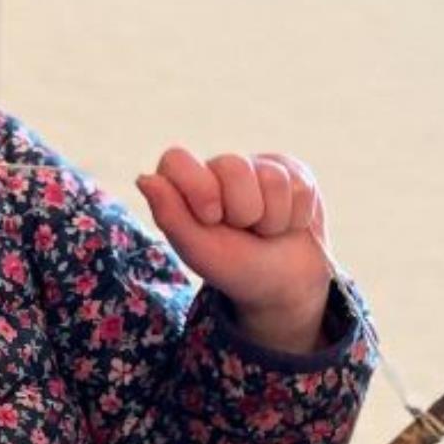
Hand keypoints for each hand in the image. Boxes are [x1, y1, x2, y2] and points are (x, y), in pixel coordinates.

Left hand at [135, 147, 332, 352]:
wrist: (283, 284)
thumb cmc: (233, 266)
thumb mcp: (197, 249)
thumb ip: (170, 214)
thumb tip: (144, 178)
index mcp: (185, 184)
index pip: (177, 159)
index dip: (198, 188)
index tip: (211, 219)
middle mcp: (218, 168)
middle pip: (233, 166)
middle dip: (243, 211)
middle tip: (242, 230)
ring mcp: (256, 166)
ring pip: (272, 178)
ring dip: (271, 218)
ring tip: (263, 230)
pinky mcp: (291, 172)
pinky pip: (299, 187)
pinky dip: (295, 217)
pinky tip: (286, 224)